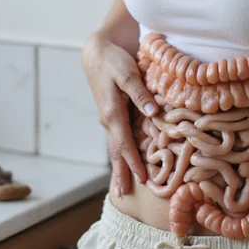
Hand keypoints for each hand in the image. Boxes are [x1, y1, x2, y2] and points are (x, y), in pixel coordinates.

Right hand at [81, 36, 159, 197]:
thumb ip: (140, 93)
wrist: (97, 53)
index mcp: (111, 113)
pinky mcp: (112, 115)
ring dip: (119, 167)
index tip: (142, 178)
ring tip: (121, 187)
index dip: (133, 162)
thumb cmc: (114, 61)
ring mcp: (108, 119)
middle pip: (115, 152)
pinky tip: (125, 163)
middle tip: (123, 196)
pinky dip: (120, 154)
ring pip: (115, 147)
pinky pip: (117, 139)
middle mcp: (108, 120)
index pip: (123, 143)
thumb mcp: (128, 73)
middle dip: (120, 173)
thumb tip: (151, 112)